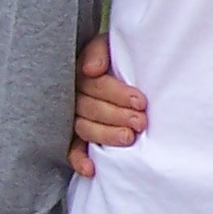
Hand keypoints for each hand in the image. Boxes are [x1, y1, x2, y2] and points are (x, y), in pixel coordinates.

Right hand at [68, 32, 148, 179]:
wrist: (118, 65)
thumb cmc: (116, 56)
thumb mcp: (109, 44)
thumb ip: (100, 51)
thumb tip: (91, 70)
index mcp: (82, 73)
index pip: (97, 86)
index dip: (118, 95)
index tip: (141, 102)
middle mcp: (74, 96)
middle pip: (92, 109)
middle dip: (118, 116)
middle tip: (141, 122)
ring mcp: (73, 117)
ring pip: (85, 128)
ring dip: (106, 135)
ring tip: (129, 139)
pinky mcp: (73, 136)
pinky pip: (71, 149)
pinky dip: (79, 160)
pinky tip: (91, 169)